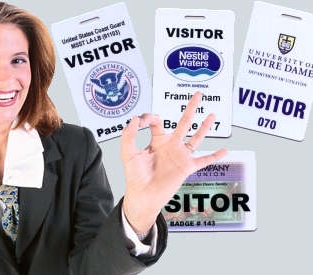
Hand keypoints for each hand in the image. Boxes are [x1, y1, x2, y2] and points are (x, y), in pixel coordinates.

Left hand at [120, 92, 227, 233]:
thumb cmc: (134, 176)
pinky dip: (214, 156)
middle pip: (183, 122)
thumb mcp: (127, 153)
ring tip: (211, 114)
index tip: (142, 121)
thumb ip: (129, 135)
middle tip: (198, 95)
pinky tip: (225, 150)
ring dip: (204, 127)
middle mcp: (170, 146)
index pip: (157, 122)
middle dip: (190, 108)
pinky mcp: (187, 167)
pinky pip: (204, 160)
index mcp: (156, 141)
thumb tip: (135, 118)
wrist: (143, 195)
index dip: (149, 117)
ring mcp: (180, 155)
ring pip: (196, 137)